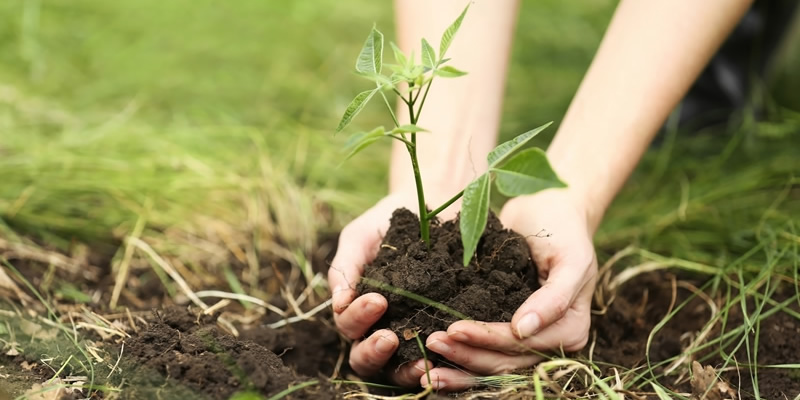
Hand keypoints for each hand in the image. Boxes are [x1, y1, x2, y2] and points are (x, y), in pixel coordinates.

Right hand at [328, 192, 458, 385]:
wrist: (428, 205)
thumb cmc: (386, 221)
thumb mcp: (359, 237)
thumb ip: (345, 267)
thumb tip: (339, 304)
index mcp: (356, 307)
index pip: (348, 326)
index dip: (358, 318)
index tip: (377, 299)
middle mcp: (378, 327)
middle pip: (364, 358)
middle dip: (373, 352)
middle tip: (389, 337)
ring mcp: (408, 334)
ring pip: (395, 369)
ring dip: (403, 369)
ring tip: (419, 361)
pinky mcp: (438, 332)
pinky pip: (433, 357)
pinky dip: (436, 362)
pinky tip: (444, 356)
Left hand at [420, 190, 597, 390]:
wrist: (549, 208)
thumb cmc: (564, 229)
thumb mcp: (571, 259)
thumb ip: (555, 297)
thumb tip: (523, 330)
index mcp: (569, 330)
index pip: (521, 345)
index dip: (488, 340)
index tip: (454, 329)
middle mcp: (548, 342)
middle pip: (503, 361)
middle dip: (466, 355)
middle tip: (432, 341)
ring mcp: (525, 339)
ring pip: (489, 362)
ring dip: (458, 361)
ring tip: (426, 358)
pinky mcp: (504, 328)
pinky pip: (481, 348)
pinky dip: (459, 354)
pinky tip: (431, 360)